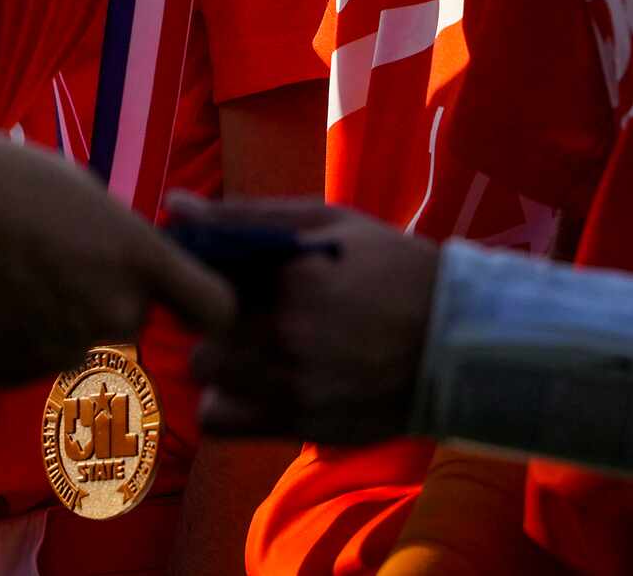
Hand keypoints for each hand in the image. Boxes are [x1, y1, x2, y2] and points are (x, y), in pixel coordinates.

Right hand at [0, 127, 235, 387]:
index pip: (215, 308)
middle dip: (103, 296)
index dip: (202, 301)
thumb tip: (119, 255)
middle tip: (49, 255)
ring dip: (51, 317)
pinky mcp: (6, 376)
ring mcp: (57, 353)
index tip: (182, 293)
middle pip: (129, 320)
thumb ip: (112, 231)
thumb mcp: (72, 184)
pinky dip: (6, 336)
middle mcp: (109, 314)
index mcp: (136, 258)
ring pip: (73, 342)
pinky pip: (24, 360)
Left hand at [173, 195, 439, 443]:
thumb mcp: (326, 223)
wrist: (459, 341)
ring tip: (253, 345)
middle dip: (212, 315)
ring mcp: (292, 387)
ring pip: (205, 373)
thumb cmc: (391, 267)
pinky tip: (255, 381)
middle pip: (198, 329)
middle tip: (242, 309)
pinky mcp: (299, 426)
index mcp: (291, 278)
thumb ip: (245, 216)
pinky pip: (219, 421)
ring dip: (219, 358)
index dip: (203, 273)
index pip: (202, 276)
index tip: (222, 271)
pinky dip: (226, 402)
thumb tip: (173, 205)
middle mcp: (285, 336)